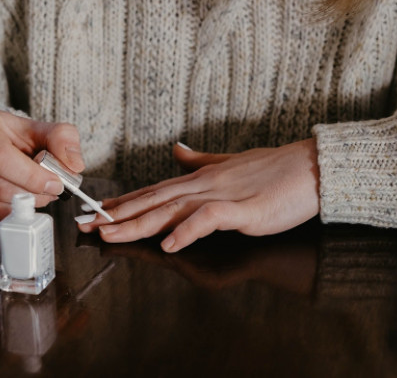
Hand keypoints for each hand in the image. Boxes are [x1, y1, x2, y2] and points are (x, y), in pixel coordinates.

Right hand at [0, 109, 84, 226]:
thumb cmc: (11, 136)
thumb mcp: (38, 128)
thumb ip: (62, 139)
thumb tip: (73, 165)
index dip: (30, 176)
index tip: (55, 183)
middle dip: (32, 195)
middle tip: (52, 192)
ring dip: (23, 208)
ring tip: (39, 196)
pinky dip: (11, 216)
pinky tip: (22, 204)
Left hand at [82, 139, 319, 252]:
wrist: (311, 167)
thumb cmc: (275, 169)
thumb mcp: (231, 164)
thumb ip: (202, 161)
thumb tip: (177, 151)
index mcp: (200, 178)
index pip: (154, 191)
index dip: (123, 202)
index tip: (95, 211)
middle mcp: (204, 184)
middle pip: (153, 201)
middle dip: (117, 214)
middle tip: (85, 224)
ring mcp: (222, 195)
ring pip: (171, 209)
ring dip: (139, 222)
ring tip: (110, 233)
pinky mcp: (243, 209)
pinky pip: (208, 219)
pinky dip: (186, 231)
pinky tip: (168, 244)